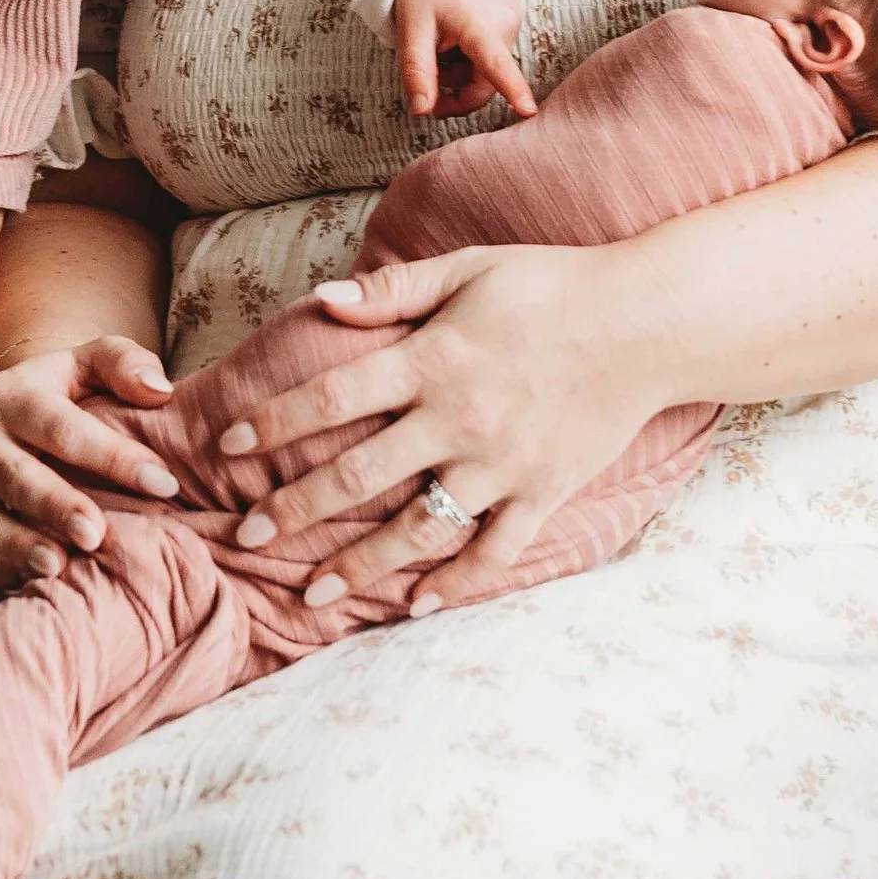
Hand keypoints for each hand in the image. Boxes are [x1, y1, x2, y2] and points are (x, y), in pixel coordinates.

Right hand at [0, 334, 181, 588]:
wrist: (8, 415)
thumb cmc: (66, 393)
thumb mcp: (91, 364)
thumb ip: (125, 363)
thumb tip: (159, 391)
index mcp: (11, 394)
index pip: (64, 427)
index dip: (115, 456)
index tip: (163, 483)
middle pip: (18, 477)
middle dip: (58, 507)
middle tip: (97, 534)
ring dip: (21, 545)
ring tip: (60, 565)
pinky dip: (2, 570)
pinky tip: (38, 582)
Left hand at [215, 242, 670, 611]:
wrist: (648, 322)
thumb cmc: (553, 285)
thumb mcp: (469, 270)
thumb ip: (392, 290)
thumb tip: (321, 302)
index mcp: (433, 360)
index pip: (333, 398)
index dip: (275, 423)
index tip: (229, 448)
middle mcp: (458, 419)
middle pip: (359, 475)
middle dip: (295, 510)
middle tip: (245, 537)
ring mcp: (502, 464)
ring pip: (416, 528)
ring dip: (360, 565)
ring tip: (311, 594)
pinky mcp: (543, 493)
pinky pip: (492, 552)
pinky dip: (454, 584)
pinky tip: (414, 608)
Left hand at [390, 0, 533, 120]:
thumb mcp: (411, 30)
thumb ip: (417, 73)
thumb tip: (421, 111)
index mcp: (480, 24)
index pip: (497, 65)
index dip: (513, 91)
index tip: (529, 111)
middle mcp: (506, 22)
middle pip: (486, 82)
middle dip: (455, 89)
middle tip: (428, 78)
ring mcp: (513, 20)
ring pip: (487, 70)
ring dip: (461, 71)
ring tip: (441, 45)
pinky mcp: (513, 18)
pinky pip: (493, 53)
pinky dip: (471, 56)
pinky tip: (456, 36)